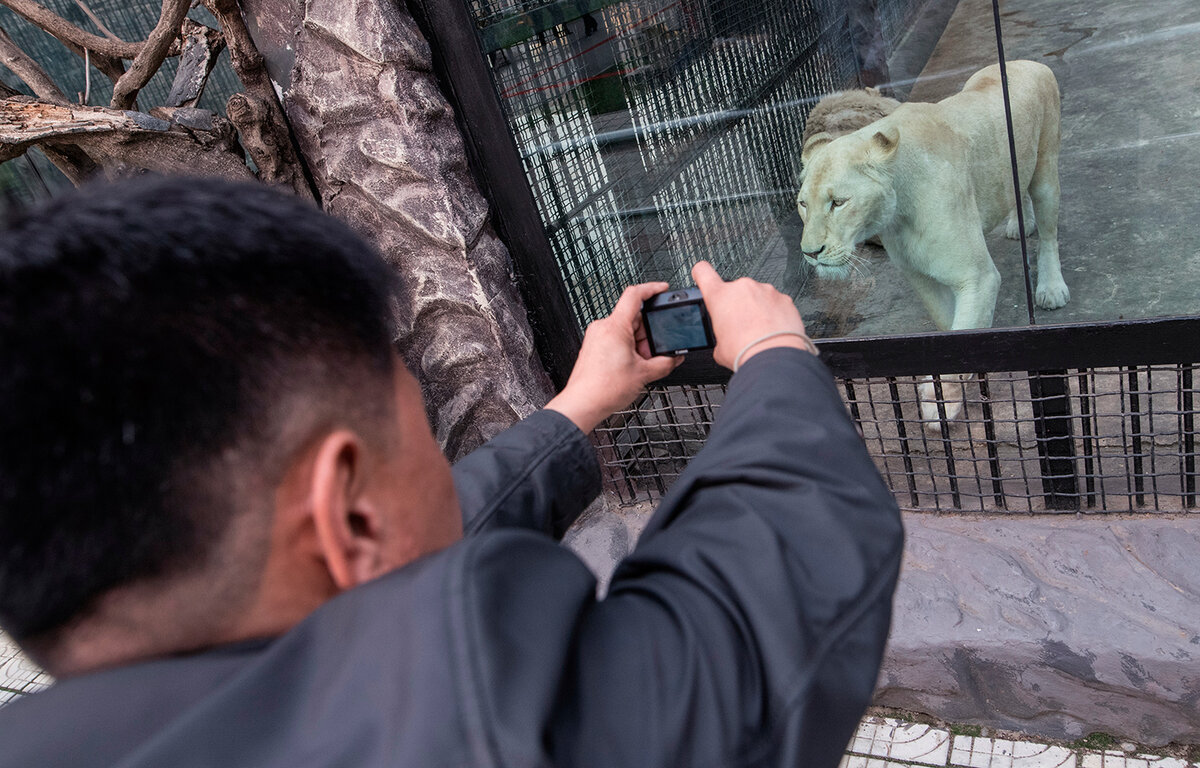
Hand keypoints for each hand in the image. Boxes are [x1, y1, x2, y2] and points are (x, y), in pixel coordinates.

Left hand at [546, 282, 683, 432]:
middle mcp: (603, 327)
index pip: (634, 295)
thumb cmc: (603, 389)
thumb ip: (665, 362)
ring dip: (638, 343)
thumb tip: (674, 357)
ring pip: (625, 330)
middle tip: (654, 351)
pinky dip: (628, 348)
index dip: (652, 289)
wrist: (583, 404)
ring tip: (640, 364)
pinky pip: (616, 339)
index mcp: (615, 326)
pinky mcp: (593, 347)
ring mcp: (596, 337)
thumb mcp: (644, 374)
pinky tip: (631, 366)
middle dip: (648, 333)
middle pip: (633, 317)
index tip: (662, 289)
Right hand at [691, 261, 811, 369]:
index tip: (702, 276)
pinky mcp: (784, 299)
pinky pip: (775, 303)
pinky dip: (774, 314)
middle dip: (737, 305)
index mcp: (720, 296)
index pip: (704, 272)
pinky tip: (772, 330)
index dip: (701, 274)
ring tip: (759, 331)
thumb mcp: (719, 347)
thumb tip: (727, 337)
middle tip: (741, 325)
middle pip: (734, 291)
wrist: (773, 358)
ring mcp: (765, 291)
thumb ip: (720, 333)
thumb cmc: (745, 352)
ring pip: (757, 296)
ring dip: (757, 309)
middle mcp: (743, 288)